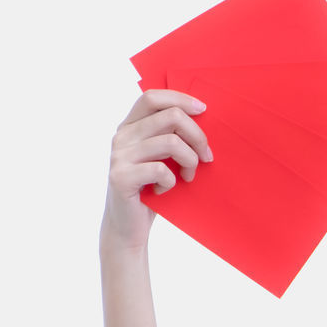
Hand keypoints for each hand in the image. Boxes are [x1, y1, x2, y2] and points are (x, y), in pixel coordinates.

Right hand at [102, 90, 212, 250]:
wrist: (128, 228)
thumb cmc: (151, 191)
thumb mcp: (162, 159)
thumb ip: (170, 137)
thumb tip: (202, 118)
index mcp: (130, 127)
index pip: (153, 97)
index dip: (181, 99)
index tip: (204, 111)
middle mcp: (122, 136)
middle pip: (170, 117)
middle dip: (198, 136)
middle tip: (207, 157)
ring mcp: (119, 156)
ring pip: (171, 142)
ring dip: (190, 161)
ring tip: (188, 177)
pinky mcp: (121, 177)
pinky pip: (161, 170)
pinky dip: (172, 182)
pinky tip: (165, 191)